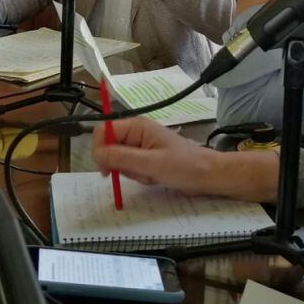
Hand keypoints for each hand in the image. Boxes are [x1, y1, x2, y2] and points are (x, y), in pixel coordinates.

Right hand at [92, 117, 217, 195]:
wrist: (208, 175)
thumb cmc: (183, 166)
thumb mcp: (151, 163)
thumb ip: (122, 158)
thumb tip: (96, 154)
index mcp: (136, 126)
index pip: (103, 131)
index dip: (100, 150)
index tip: (106, 170)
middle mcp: (136, 133)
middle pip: (109, 148)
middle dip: (121, 165)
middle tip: (139, 173)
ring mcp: (141, 146)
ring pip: (119, 161)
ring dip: (132, 173)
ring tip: (152, 175)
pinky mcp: (146, 159)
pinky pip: (131, 169)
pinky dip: (139, 176)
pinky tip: (155, 177)